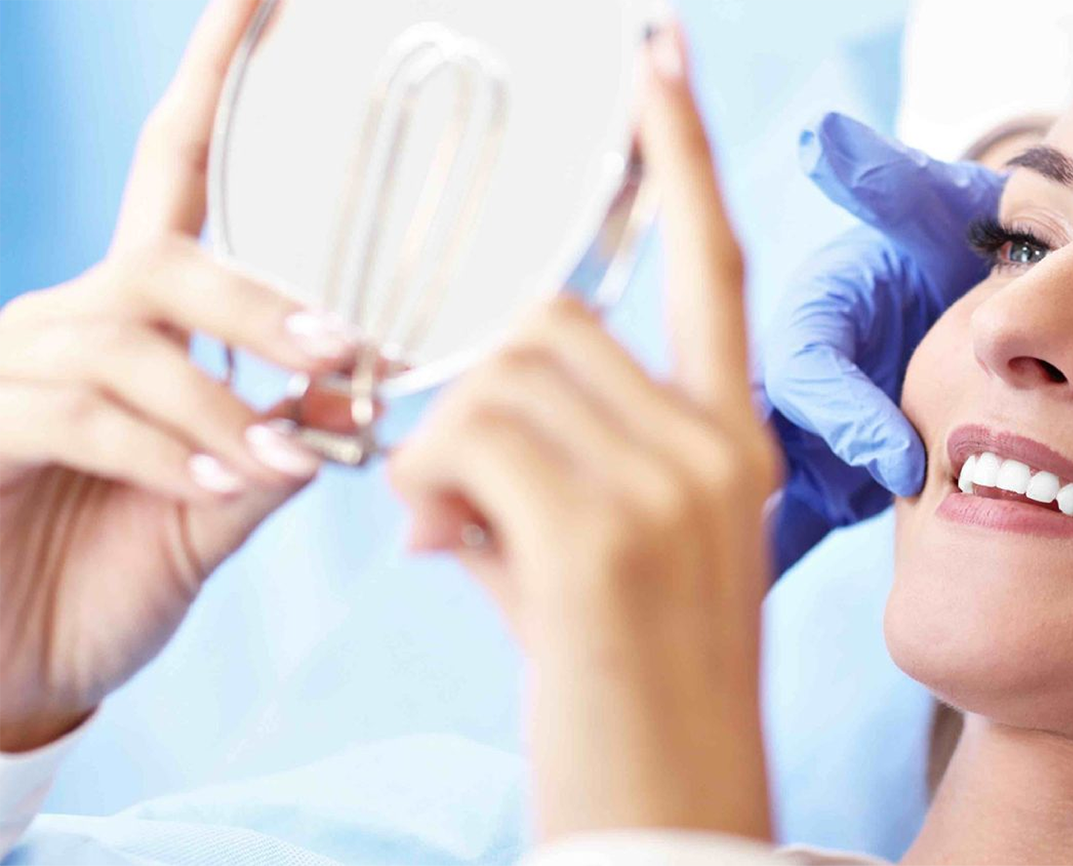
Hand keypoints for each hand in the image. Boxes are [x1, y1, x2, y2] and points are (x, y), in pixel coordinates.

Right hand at [0, 0, 353, 753]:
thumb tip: (357, 393)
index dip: (211, 78)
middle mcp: (69, 323)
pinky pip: (80, 410)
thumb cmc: (104, 579)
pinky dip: (164, 444)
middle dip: (265, 305)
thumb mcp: (216, 511)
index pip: (176, 173)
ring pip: (129, 336)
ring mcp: (12, 369)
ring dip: (221, 397)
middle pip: (169, 259)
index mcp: (138, 322)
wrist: (5, 673)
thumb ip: (277, 446)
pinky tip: (216, 479)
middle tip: (349, 353)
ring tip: (284, 459)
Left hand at [389, 21, 776, 840]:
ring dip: (439, 449)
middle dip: (473, 386)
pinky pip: (463, 439)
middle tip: (452, 494)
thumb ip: (554, 464)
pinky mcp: (601, 532)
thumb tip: (443, 422)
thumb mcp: (619, 562)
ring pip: (494, 374)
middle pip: (547, 319)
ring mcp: (670, 483)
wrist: (673, 816)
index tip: (655, 55)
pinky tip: (443, 554)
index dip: (679, 153)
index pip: (710, 264)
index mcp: (735, 443)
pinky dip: (424, 491)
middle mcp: (717, 446)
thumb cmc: (634, 697)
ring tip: (457, 541)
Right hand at [762, 113, 1002, 568]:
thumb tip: (827, 142)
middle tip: (792, 559)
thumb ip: (892, 185)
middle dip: (771, 498)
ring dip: (751, 543)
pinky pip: (781, 527)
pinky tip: (738, 627)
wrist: (972, 296)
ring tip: (738, 609)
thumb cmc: (951, 247)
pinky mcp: (818, 481)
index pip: (810, 367)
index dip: (846, 414)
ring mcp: (799, 434)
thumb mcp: (931, 213)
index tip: (902, 459)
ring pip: (753, 491)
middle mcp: (792, 375)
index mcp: (813, 313)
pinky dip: (764, 567)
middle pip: (759, 438)